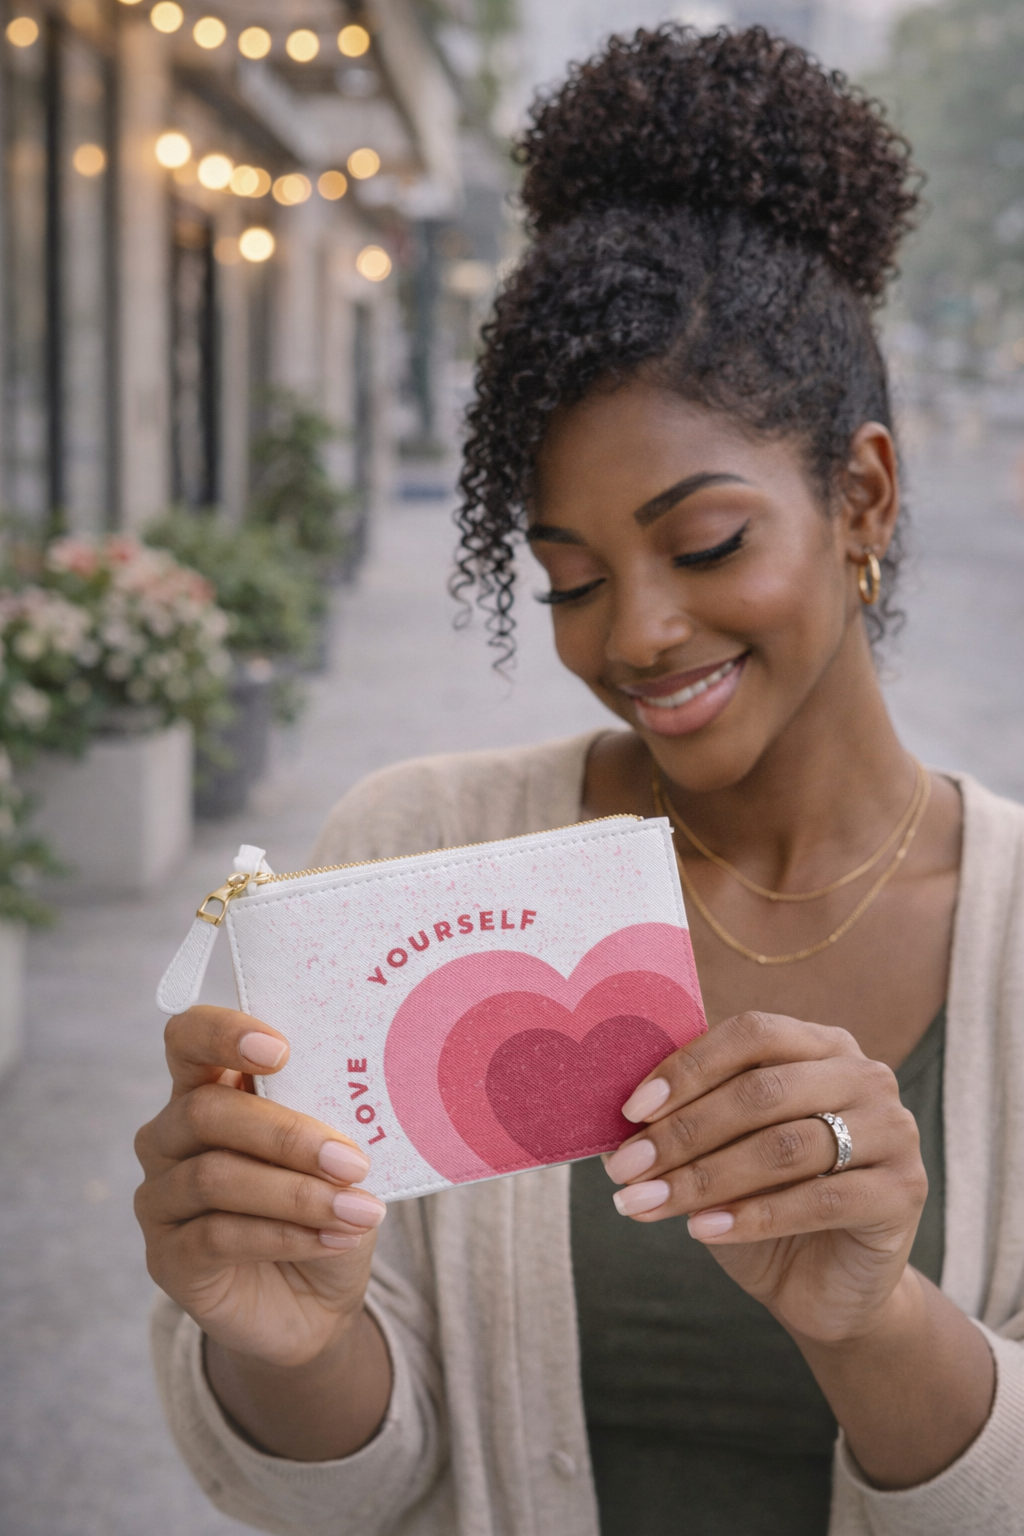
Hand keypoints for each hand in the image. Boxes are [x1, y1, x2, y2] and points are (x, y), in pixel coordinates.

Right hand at [135, 1005, 385, 1369]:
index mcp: (208, 1088)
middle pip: (205, 1111)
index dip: (224, 1034)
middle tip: (352, 1160)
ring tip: (359, 1209)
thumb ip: (328, 1117)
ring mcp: (160, 1199)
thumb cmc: (324, 1203)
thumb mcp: (334, 1152)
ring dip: (297, 1194)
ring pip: (214, 1178)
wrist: (317, 1299)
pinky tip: (335, 1238)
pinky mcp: (167, 1259)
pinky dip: (287, 1236)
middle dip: (285, 1134)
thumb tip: (361, 1096)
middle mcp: (169, 1137)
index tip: (280, 1050)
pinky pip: (218, 1236)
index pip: (189, 1038)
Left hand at [604, 1011, 927, 1345]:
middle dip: (683, 1132)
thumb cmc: (764, 1202)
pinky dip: (751, 1216)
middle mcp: (865, 1074)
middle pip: (762, 1090)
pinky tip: (702, 1229)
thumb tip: (626, 1114)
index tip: (630, 1111)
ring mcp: (894, 1129)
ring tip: (647, 1203)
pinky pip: (819, 1200)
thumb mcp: (724, 1150)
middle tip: (625, 1168)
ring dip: (704, 1178)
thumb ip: (693, 1117)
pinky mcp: (905, 1191)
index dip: (688, 1068)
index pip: (751, 1035)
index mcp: (821, 1044)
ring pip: (785, 1146)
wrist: (827, 1285)